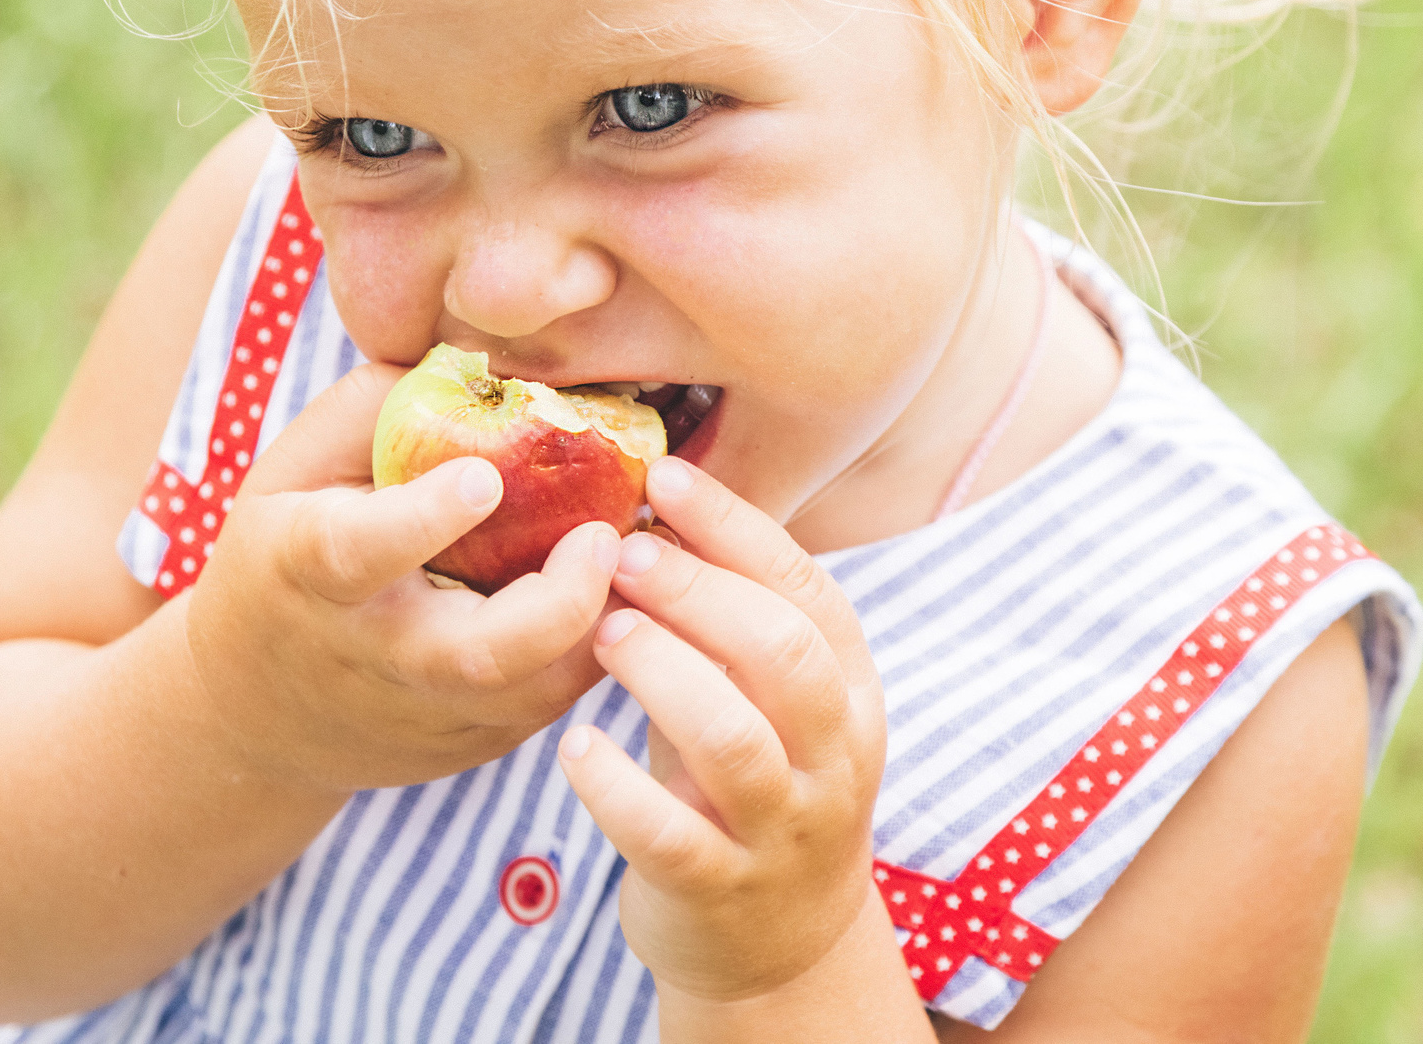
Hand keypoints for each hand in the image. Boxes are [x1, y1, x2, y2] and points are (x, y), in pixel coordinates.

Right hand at [179, 363, 622, 793]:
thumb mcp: (296, 469)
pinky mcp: (474, 742)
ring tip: (645, 553)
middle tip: (605, 537)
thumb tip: (484, 361)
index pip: (360, 551)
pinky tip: (629, 588)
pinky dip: (601, 646)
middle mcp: (373, 652)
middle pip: (473, 655)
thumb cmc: (284, 553)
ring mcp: (429, 711)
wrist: (254, 713)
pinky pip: (554, 703)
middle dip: (555, 603)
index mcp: (309, 570)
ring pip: (534, 692)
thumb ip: (378, 410)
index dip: (422, 518)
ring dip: (603, 624)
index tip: (483, 479)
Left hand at [556, 456, 893, 1006]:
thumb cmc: (753, 783)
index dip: (737, 528)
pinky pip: (668, 836)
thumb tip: (658, 504)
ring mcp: (781, 828)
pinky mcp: (719, 889)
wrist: (780, 944)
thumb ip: (729, 621)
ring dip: (663, 673)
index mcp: (849, 693)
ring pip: (734, 741)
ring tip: (603, 633)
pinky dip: (616, 786)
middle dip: (700, 592)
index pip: (808, 592)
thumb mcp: (765, 699)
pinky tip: (573, 749)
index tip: (668, 477)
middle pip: (783, 655)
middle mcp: (831, 758)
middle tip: (624, 554)